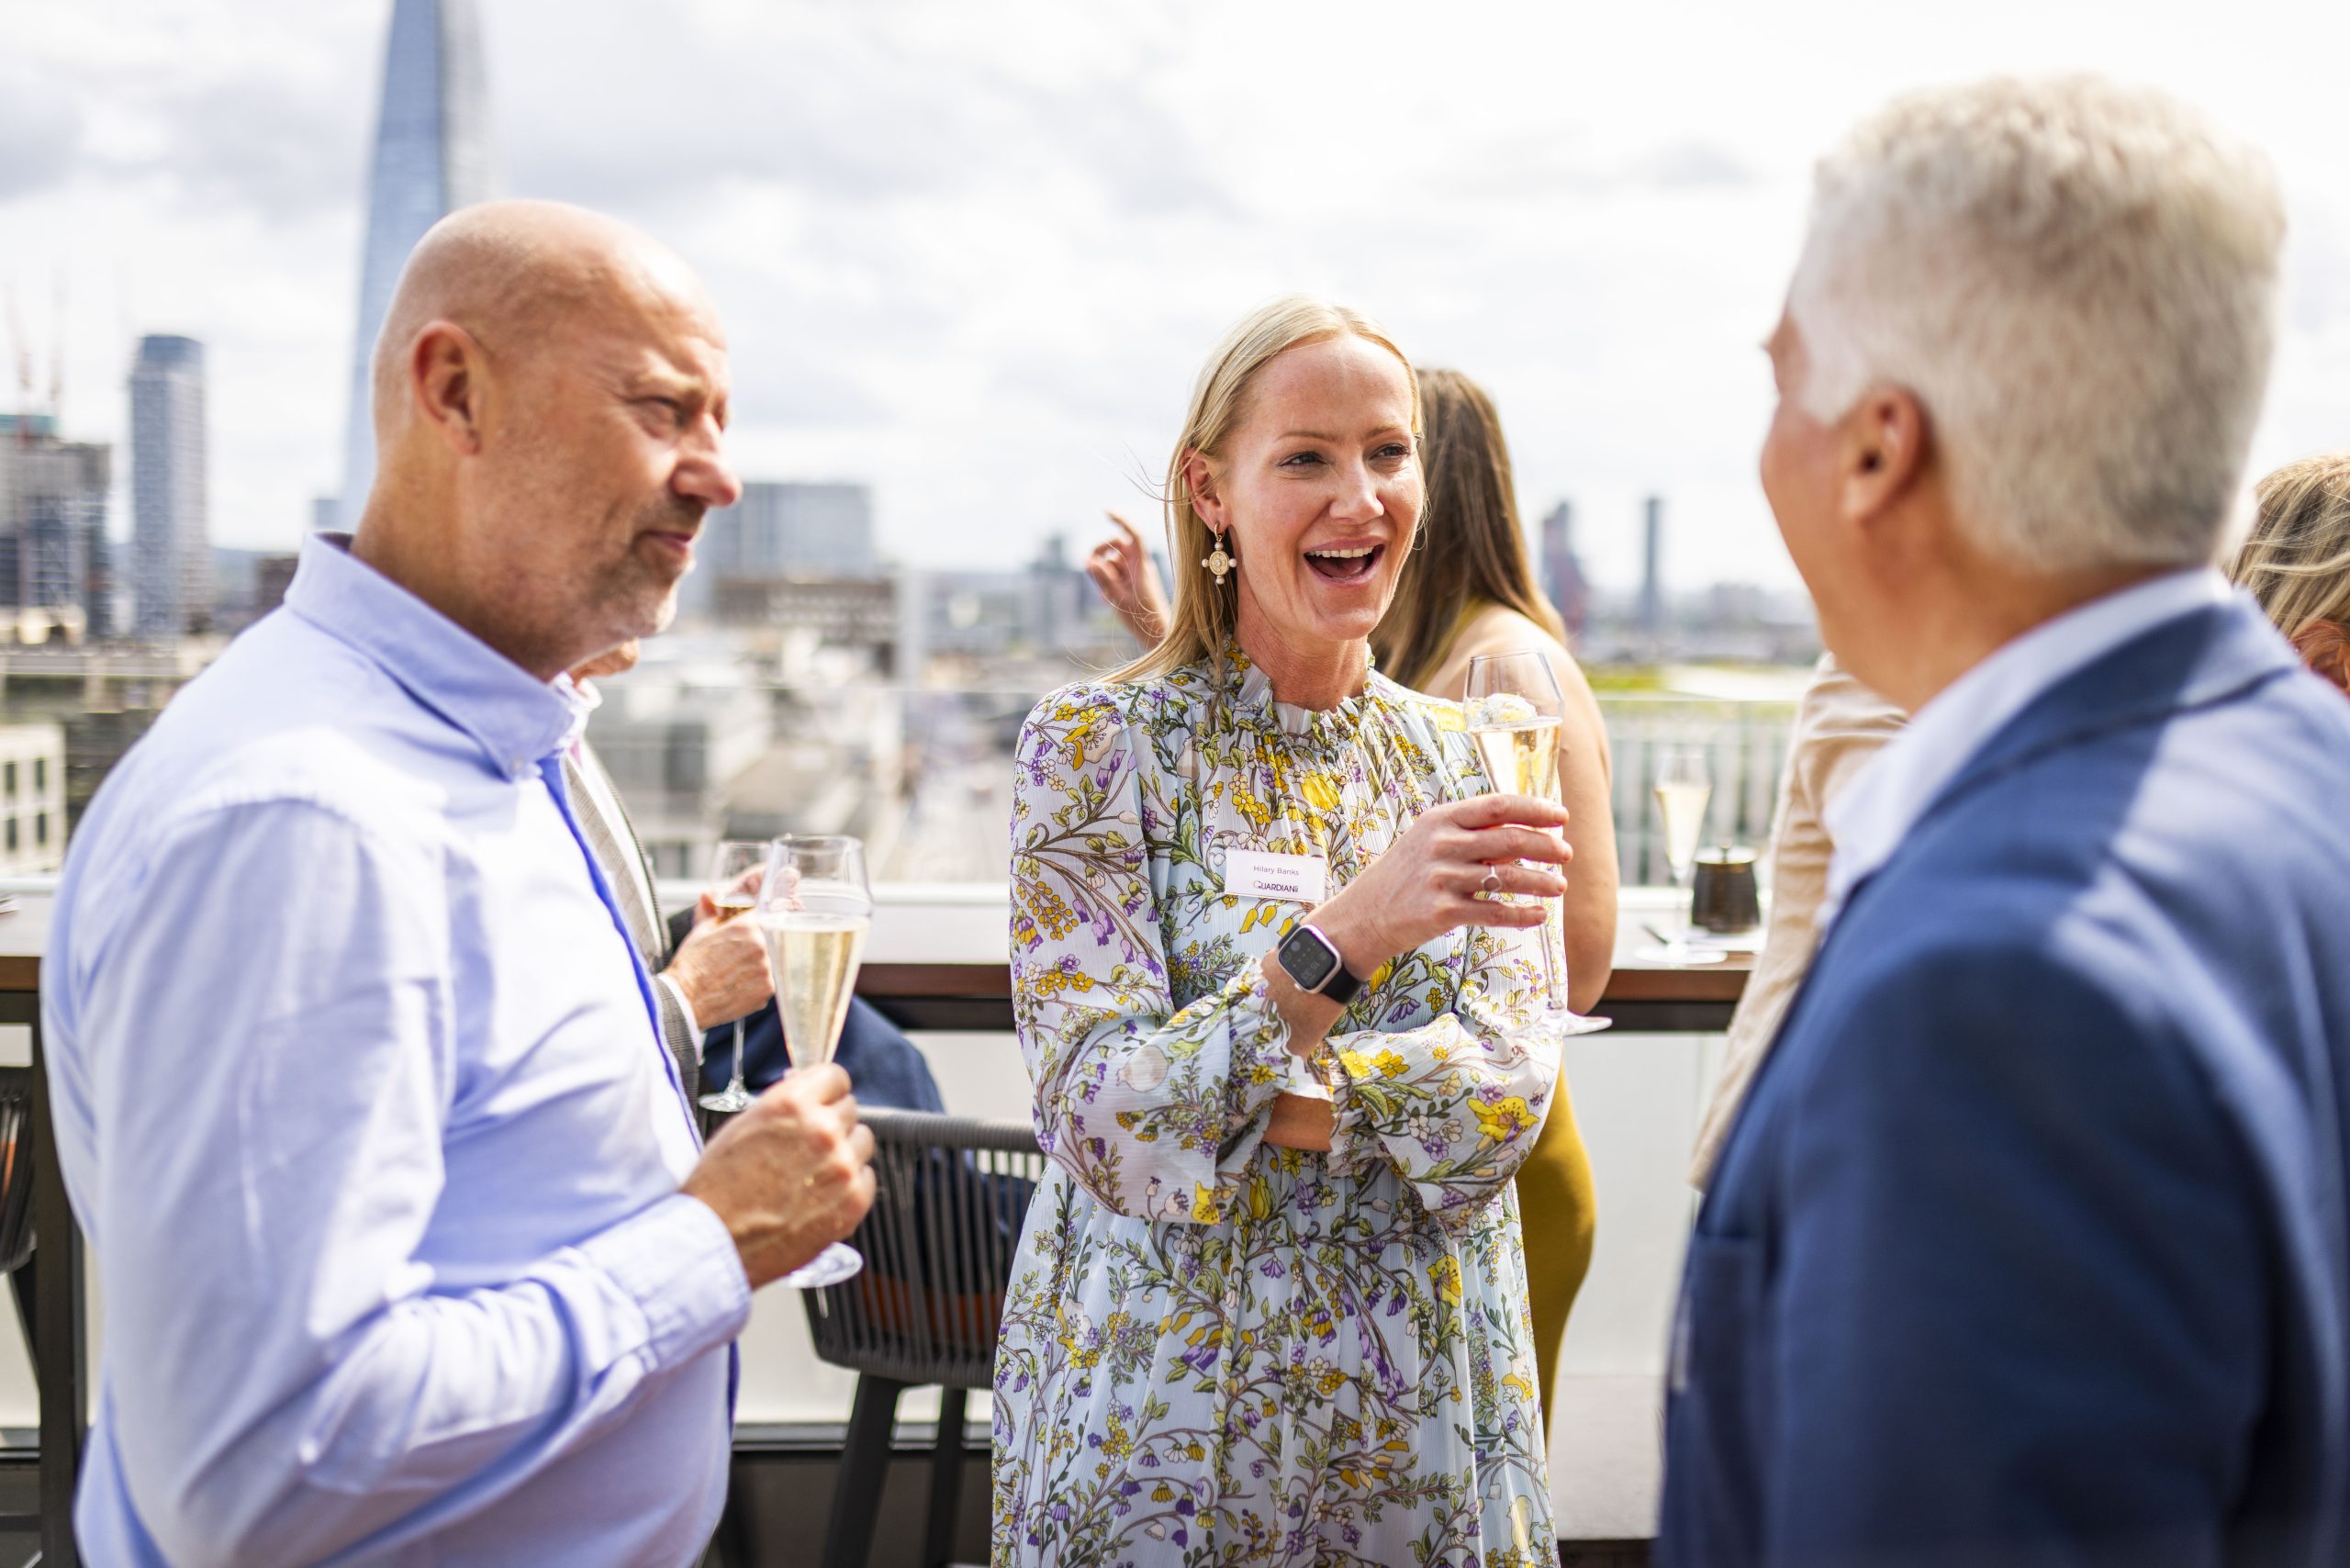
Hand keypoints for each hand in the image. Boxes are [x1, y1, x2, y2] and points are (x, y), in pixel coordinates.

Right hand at [664, 899, 772, 1026]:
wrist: (684, 1000)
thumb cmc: (690, 965)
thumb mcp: (704, 930)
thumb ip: (725, 918)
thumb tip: (733, 912)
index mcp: (747, 927)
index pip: (763, 915)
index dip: (755, 921)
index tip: (751, 927)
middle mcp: (762, 946)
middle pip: (769, 937)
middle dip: (757, 942)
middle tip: (739, 954)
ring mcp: (767, 969)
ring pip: (770, 959)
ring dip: (757, 963)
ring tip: (735, 971)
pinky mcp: (768, 990)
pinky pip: (768, 980)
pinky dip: (756, 982)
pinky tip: (738, 984)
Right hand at [682, 1064, 876, 1288]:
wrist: (714, 1241)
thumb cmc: (719, 1186)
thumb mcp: (744, 1125)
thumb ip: (785, 1103)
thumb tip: (809, 1090)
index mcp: (793, 1104)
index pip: (836, 1077)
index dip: (826, 1091)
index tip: (822, 1100)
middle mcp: (823, 1130)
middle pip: (850, 1109)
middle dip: (831, 1122)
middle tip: (808, 1145)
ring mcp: (842, 1167)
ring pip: (862, 1142)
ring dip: (844, 1151)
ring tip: (812, 1173)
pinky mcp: (853, 1202)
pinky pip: (867, 1178)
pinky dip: (850, 1184)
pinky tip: (820, 1196)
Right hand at [1085, 510, 1171, 647]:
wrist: (1157, 635)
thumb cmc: (1142, 618)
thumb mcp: (1117, 598)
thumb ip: (1102, 578)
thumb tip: (1088, 560)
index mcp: (1141, 564)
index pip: (1132, 534)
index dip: (1120, 520)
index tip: (1105, 511)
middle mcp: (1139, 564)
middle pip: (1116, 544)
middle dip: (1100, 551)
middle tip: (1088, 567)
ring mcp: (1135, 572)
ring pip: (1113, 560)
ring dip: (1103, 571)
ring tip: (1104, 594)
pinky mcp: (1132, 582)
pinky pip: (1115, 573)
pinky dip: (1107, 581)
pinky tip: (1106, 599)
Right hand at [1312, 793, 1570, 973]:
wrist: (1363, 915)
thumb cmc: (1404, 875)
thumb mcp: (1430, 842)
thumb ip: (1472, 836)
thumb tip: (1523, 836)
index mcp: (1440, 819)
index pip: (1498, 806)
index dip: (1535, 809)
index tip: (1561, 816)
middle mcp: (1441, 844)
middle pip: (1508, 839)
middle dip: (1545, 846)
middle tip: (1567, 853)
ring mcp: (1441, 878)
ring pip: (1506, 876)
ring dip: (1540, 881)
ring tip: (1560, 887)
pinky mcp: (1442, 911)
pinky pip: (1493, 911)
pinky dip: (1521, 913)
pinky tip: (1538, 916)